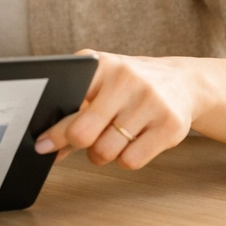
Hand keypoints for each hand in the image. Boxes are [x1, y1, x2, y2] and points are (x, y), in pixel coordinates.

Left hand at [34, 51, 201, 169]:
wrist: (182, 82)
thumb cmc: (130, 87)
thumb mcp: (101, 84)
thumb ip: (73, 111)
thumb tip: (47, 148)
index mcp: (101, 64)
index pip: (66, 101)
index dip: (54, 128)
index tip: (43, 144)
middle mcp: (126, 79)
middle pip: (83, 132)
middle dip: (74, 144)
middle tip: (78, 143)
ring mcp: (150, 101)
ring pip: (105, 151)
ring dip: (101, 154)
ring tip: (108, 140)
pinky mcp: (170, 125)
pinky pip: (131, 161)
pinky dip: (124, 160)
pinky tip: (131, 143)